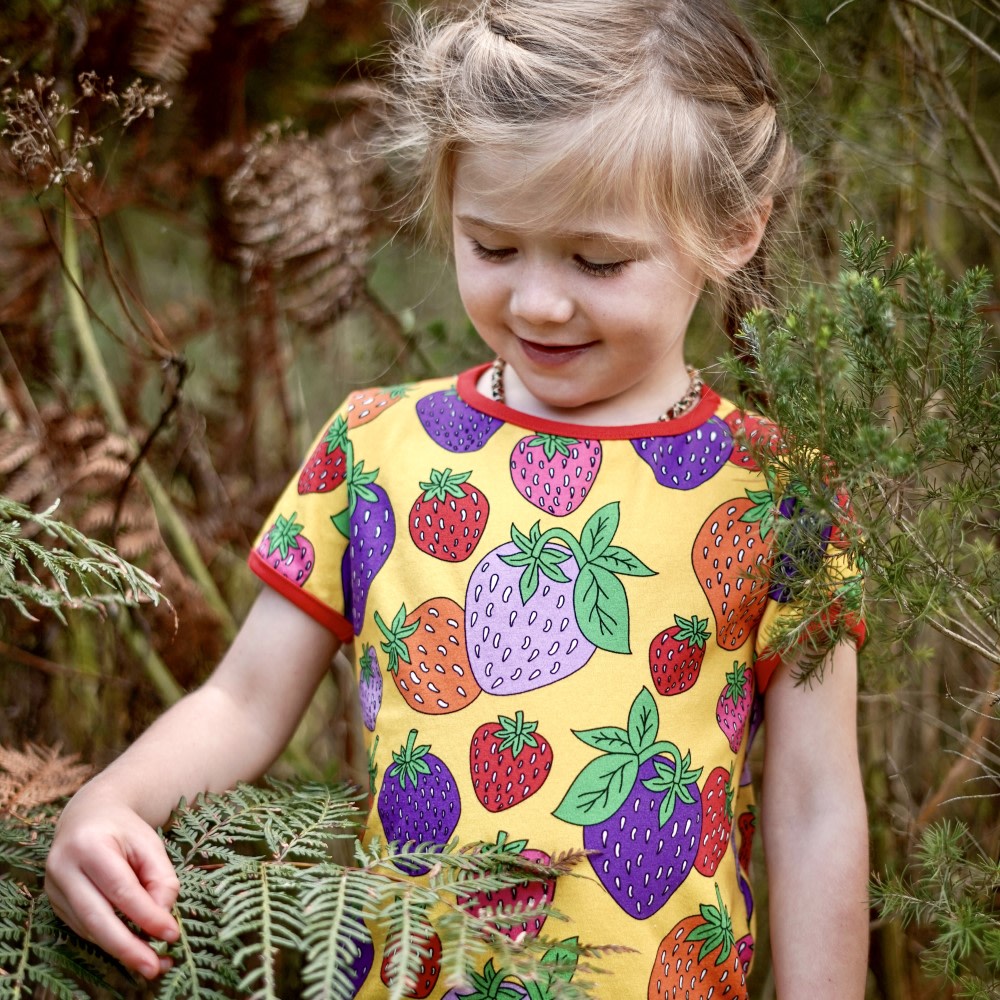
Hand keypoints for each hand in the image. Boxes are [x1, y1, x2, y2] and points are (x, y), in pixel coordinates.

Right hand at [45, 788, 180, 978]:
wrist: (88, 815)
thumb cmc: (124, 830)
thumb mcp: (150, 844)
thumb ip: (161, 879)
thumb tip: (161, 918)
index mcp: (89, 845)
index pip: (121, 889)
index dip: (146, 915)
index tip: (171, 934)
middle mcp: (64, 868)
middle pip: (96, 917)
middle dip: (127, 947)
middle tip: (154, 967)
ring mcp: (54, 888)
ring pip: (89, 928)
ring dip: (121, 949)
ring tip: (152, 963)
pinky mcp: (55, 903)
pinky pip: (84, 928)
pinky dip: (109, 940)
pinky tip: (132, 947)